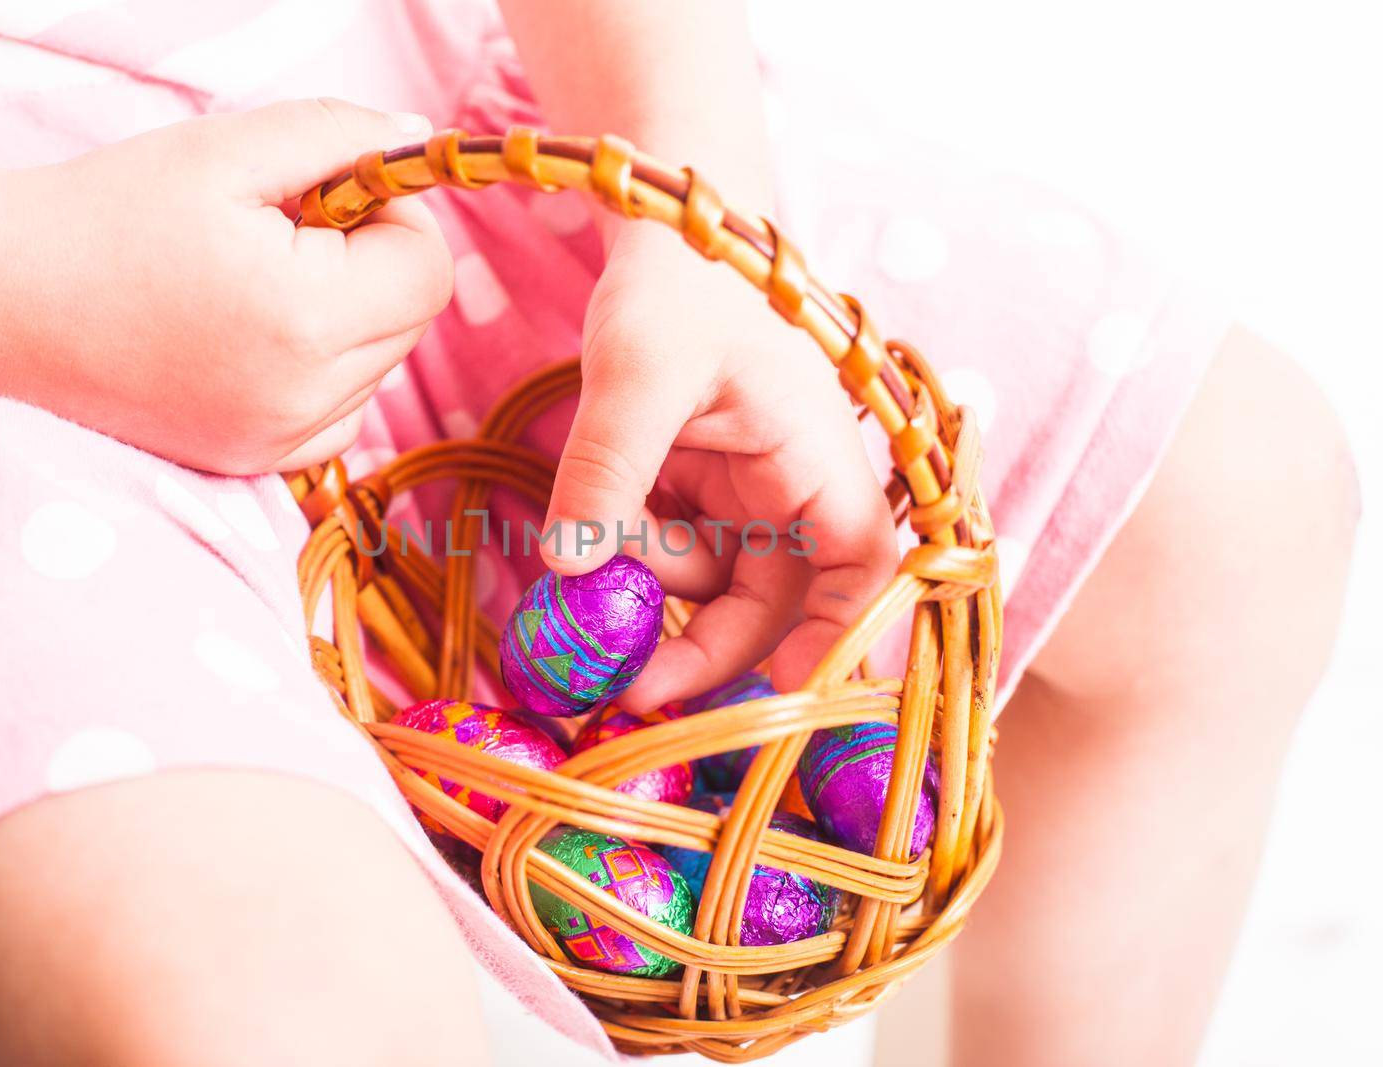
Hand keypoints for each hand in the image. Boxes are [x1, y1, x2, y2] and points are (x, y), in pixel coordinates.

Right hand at [0, 100, 449, 473]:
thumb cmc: (104, 214)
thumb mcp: (225, 149)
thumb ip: (338, 133)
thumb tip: (419, 136)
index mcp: (305, 316)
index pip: (428, 271)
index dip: (395, 217)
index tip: (331, 195)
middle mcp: (302, 397)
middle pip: (410, 322)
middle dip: (371, 264)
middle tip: (286, 232)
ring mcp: (276, 442)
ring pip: (378, 369)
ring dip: (346, 318)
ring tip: (256, 283)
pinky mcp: (251, 463)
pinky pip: (338, 416)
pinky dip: (321, 373)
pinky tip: (252, 336)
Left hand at [543, 223, 897, 703]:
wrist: (663, 237)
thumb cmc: (678, 283)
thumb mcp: (637, 372)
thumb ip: (608, 469)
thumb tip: (570, 570)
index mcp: (819, 460)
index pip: (860, 573)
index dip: (838, 642)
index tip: (791, 699)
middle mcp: (795, 491)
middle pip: (771, 607)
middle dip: (700, 646)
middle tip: (627, 688)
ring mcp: (746, 498)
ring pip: (706, 587)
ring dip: (645, 582)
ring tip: (593, 526)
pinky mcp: (699, 496)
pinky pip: (666, 557)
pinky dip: (625, 558)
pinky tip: (590, 529)